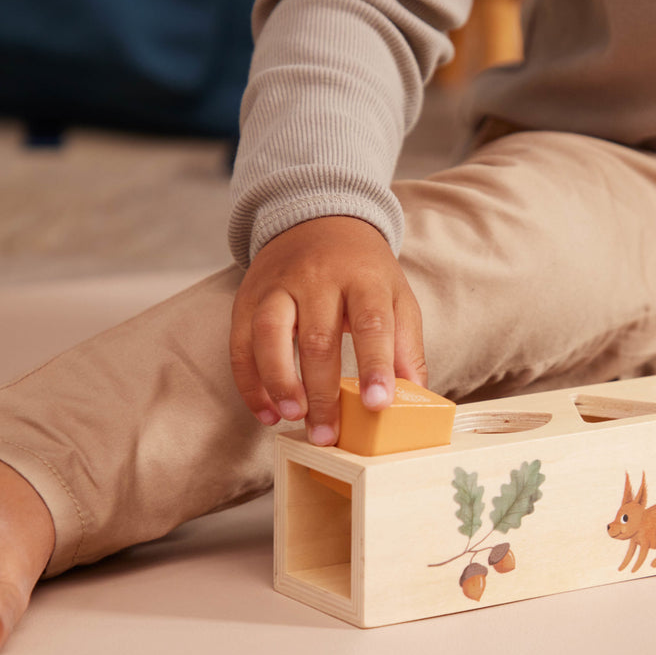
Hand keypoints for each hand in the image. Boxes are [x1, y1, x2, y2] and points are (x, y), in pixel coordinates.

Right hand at [230, 215, 427, 445]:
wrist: (319, 220)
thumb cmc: (363, 272)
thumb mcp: (396, 297)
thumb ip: (405, 345)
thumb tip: (414, 396)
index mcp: (363, 279)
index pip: (371, 323)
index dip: (375, 365)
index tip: (378, 404)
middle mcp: (317, 279)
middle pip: (317, 337)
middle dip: (322, 391)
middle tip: (327, 433)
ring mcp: (278, 286)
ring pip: (270, 334)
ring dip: (278, 382)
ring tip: (292, 417)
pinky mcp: (248, 297)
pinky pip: (240, 342)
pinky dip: (249, 382)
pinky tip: (266, 411)